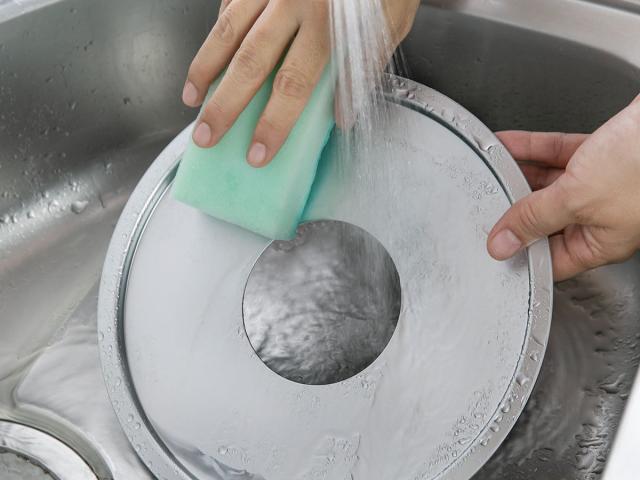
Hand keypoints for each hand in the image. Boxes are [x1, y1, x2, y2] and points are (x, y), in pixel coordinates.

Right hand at [182, 0, 419, 166]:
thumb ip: (363, 70)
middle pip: (250, 63)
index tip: (257, 154)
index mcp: (330, 25)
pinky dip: (217, 30)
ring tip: (190, 98)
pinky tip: (208, 54)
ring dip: (205, 68)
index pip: (293, 86)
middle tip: (205, 136)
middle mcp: (294, 3)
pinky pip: (231, 2)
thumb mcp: (390, 26)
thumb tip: (339, 117)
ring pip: (228, 30)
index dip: (273, 124)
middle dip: (224, 105)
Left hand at [487, 95, 639, 280]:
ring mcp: (601, 183)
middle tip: (485, 204)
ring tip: (490, 171)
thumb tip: (504, 243)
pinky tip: (508, 146)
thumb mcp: (577, 199)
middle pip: (545, 219)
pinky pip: (557, 154)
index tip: (493, 247)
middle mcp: (601, 215)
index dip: (520, 253)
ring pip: (548, 183)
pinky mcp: (601, 153)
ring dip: (518, 174)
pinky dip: (531, 150)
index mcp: (601, 242)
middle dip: (514, 209)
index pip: (551, 259)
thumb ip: (535, 219)